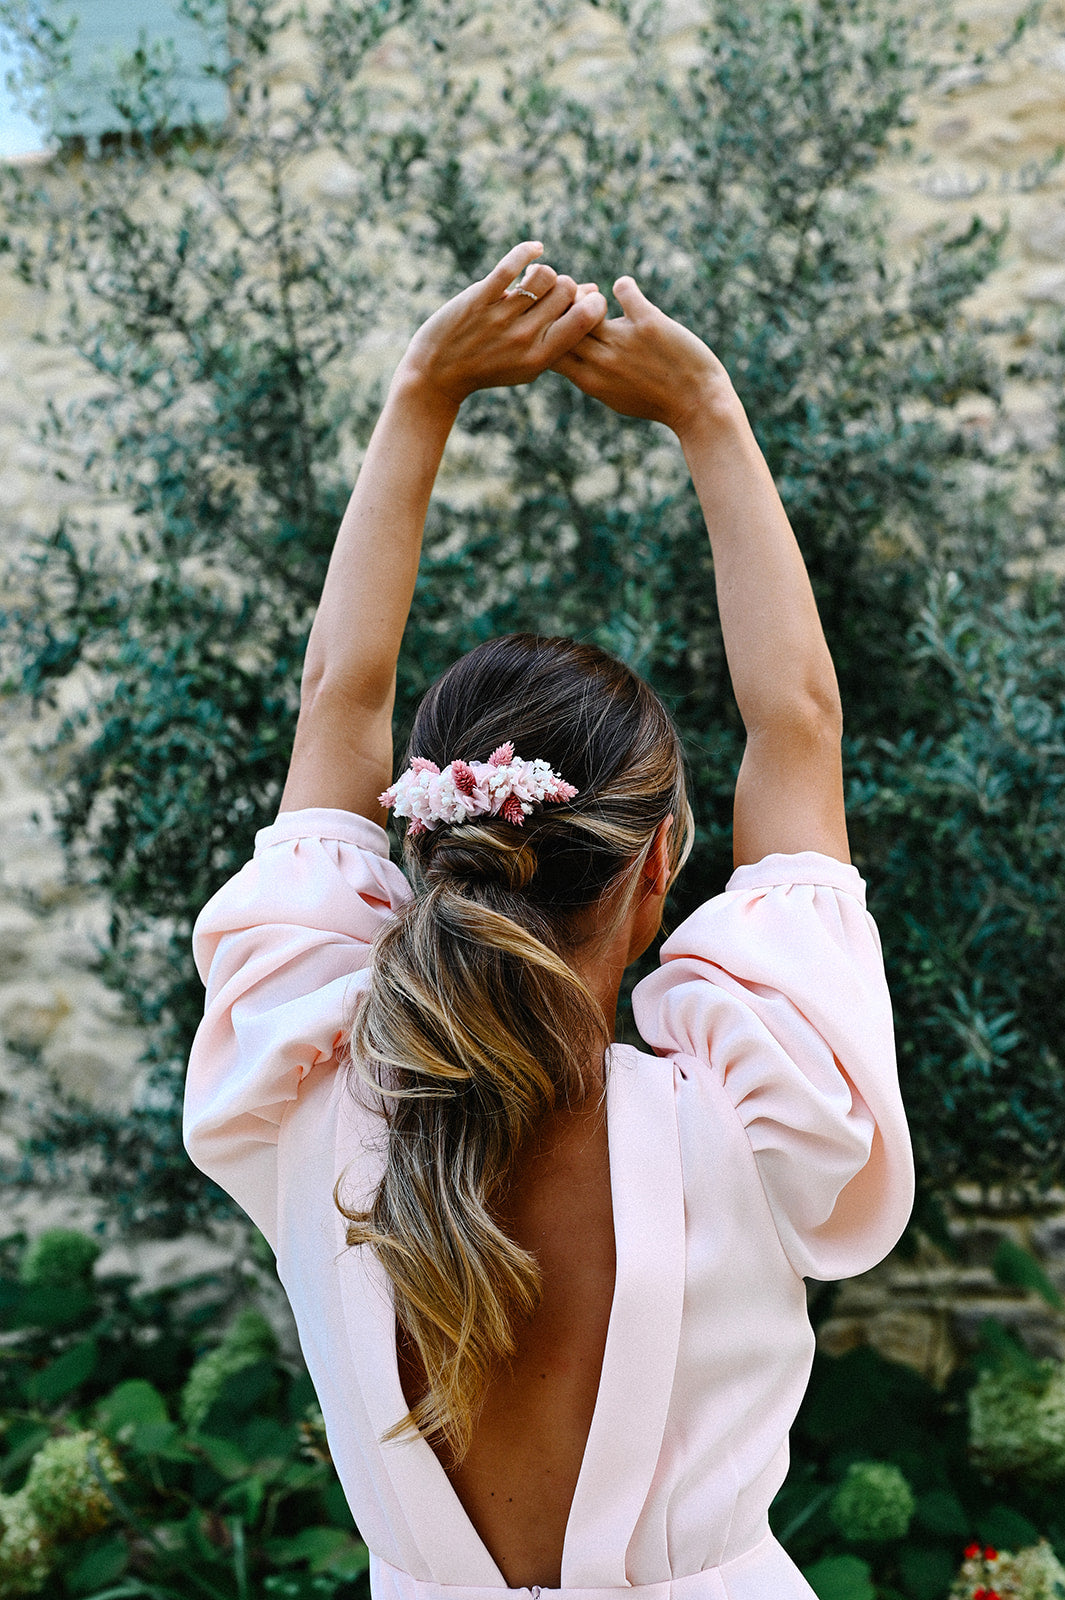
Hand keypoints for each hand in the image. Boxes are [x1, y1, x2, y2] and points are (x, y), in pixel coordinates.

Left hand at [396, 242, 608, 409]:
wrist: (438, 372)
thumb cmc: (490, 365)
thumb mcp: (530, 360)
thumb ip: (561, 333)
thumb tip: (594, 293)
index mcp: (541, 356)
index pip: (585, 318)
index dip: (592, 301)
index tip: (582, 299)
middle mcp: (524, 337)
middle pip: (566, 290)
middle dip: (565, 285)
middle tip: (550, 292)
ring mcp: (500, 317)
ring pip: (543, 275)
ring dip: (543, 272)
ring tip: (533, 280)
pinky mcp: (479, 298)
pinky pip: (512, 264)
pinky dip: (527, 250)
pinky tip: (534, 250)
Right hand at [554, 277, 736, 435]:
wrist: (697, 404)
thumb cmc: (657, 402)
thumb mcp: (613, 397)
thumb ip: (591, 376)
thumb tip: (575, 356)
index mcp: (589, 380)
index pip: (549, 349)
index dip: (549, 331)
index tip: (559, 323)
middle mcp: (601, 360)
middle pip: (562, 323)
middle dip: (563, 307)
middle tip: (577, 302)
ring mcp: (624, 341)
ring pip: (585, 306)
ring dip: (588, 295)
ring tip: (598, 297)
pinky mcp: (648, 323)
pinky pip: (624, 291)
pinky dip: (624, 286)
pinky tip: (628, 290)